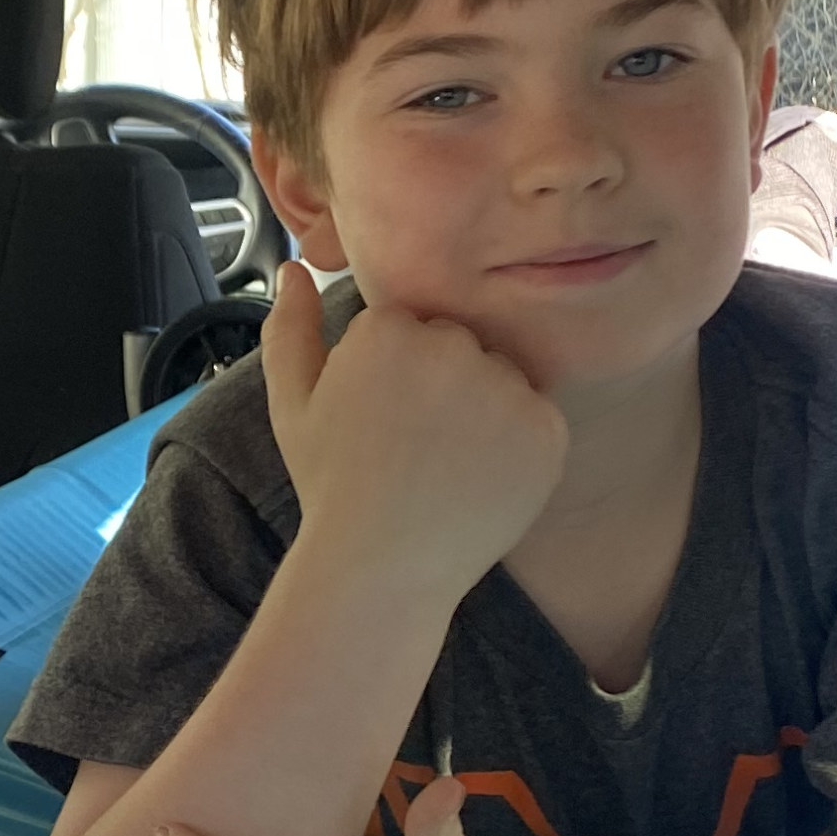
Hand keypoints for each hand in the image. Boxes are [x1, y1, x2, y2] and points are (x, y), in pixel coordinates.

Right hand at [264, 264, 565, 598]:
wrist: (383, 567)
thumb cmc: (332, 485)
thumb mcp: (292, 404)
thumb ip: (290, 328)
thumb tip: (297, 268)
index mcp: (389, 329)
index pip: (409, 326)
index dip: (393, 372)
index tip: (380, 417)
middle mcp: (453, 345)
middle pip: (459, 343)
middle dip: (442, 382)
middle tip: (413, 443)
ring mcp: (505, 388)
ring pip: (501, 377)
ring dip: (484, 409)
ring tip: (446, 465)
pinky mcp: (546, 429)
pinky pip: (537, 417)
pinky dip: (518, 446)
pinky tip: (479, 479)